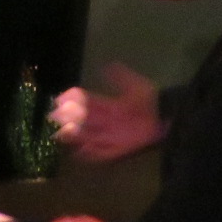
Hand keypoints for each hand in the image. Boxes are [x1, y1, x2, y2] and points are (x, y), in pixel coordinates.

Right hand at [50, 64, 164, 163]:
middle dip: (69, 120)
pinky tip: (78, 153)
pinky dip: (91, 154)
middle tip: (54, 118)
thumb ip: (120, 77)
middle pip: (84, 122)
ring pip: (89, 137)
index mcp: (110, 106)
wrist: (167, 116)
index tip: (59, 100)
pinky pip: (103, 154)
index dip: (74, 101)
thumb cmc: (151, 100)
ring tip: (61, 134)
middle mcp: (108, 122)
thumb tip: (106, 66)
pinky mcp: (120, 149)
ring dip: (75, 136)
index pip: (87, 103)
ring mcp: (113, 136)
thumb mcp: (135, 84)